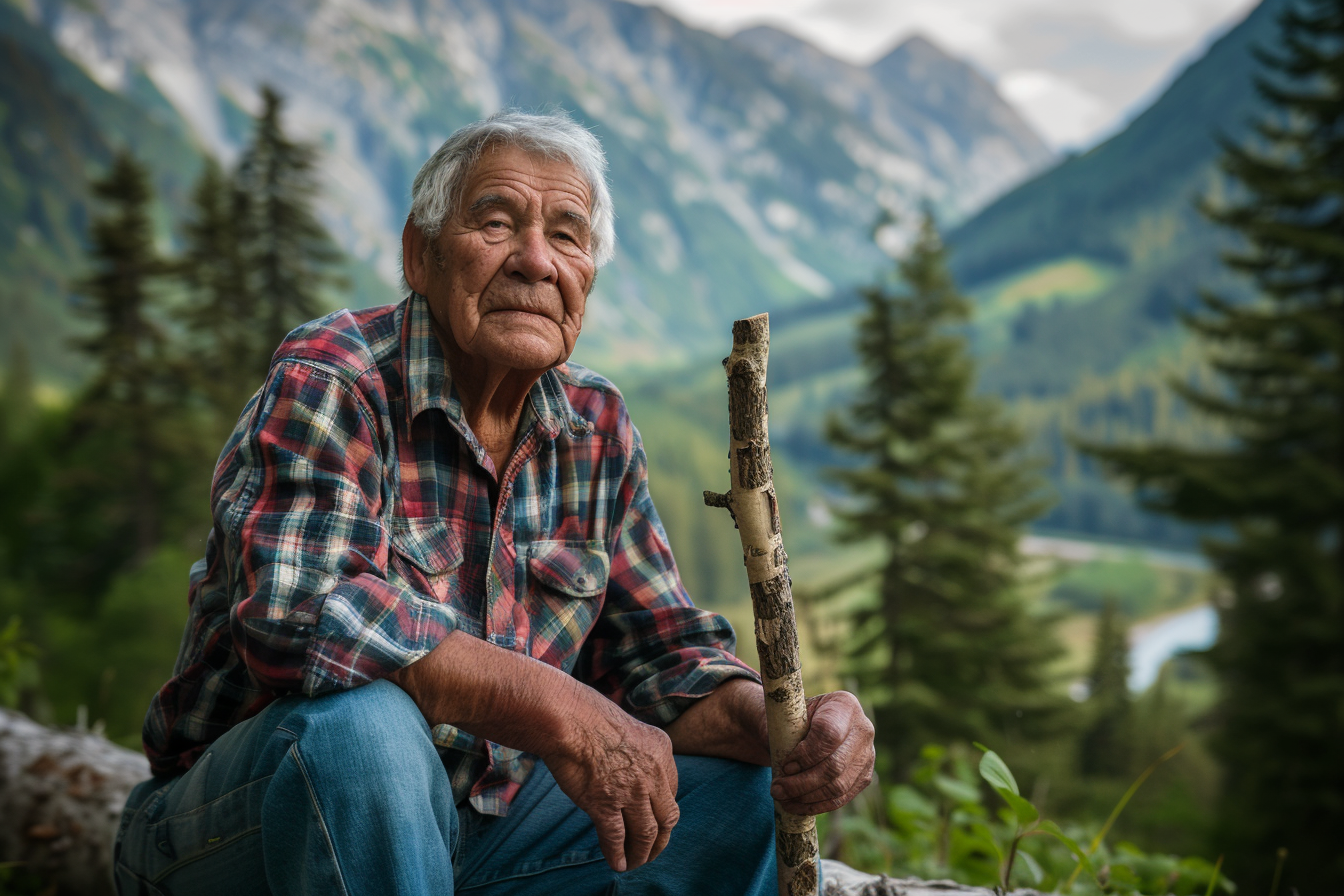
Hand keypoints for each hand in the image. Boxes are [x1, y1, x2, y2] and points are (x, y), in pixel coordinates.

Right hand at [544, 695, 680, 872]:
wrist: (566, 716)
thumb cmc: (588, 715)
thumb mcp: (629, 728)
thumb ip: (638, 752)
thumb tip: (633, 772)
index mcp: (661, 749)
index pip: (672, 791)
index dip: (663, 810)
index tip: (654, 819)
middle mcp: (651, 772)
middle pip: (667, 817)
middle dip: (660, 840)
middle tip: (651, 850)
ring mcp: (629, 790)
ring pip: (645, 833)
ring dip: (641, 854)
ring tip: (635, 863)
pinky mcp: (604, 803)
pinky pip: (616, 838)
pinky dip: (617, 854)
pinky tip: (617, 864)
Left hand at [769, 691, 874, 814]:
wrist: (804, 727)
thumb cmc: (791, 719)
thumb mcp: (783, 714)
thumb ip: (778, 727)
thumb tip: (776, 754)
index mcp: (844, 705)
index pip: (828, 734)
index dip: (805, 755)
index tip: (785, 766)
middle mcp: (863, 729)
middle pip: (835, 765)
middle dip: (802, 782)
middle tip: (777, 789)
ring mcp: (867, 755)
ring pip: (838, 786)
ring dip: (807, 797)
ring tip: (782, 797)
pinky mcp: (864, 777)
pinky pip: (842, 798)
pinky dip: (816, 805)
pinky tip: (796, 805)